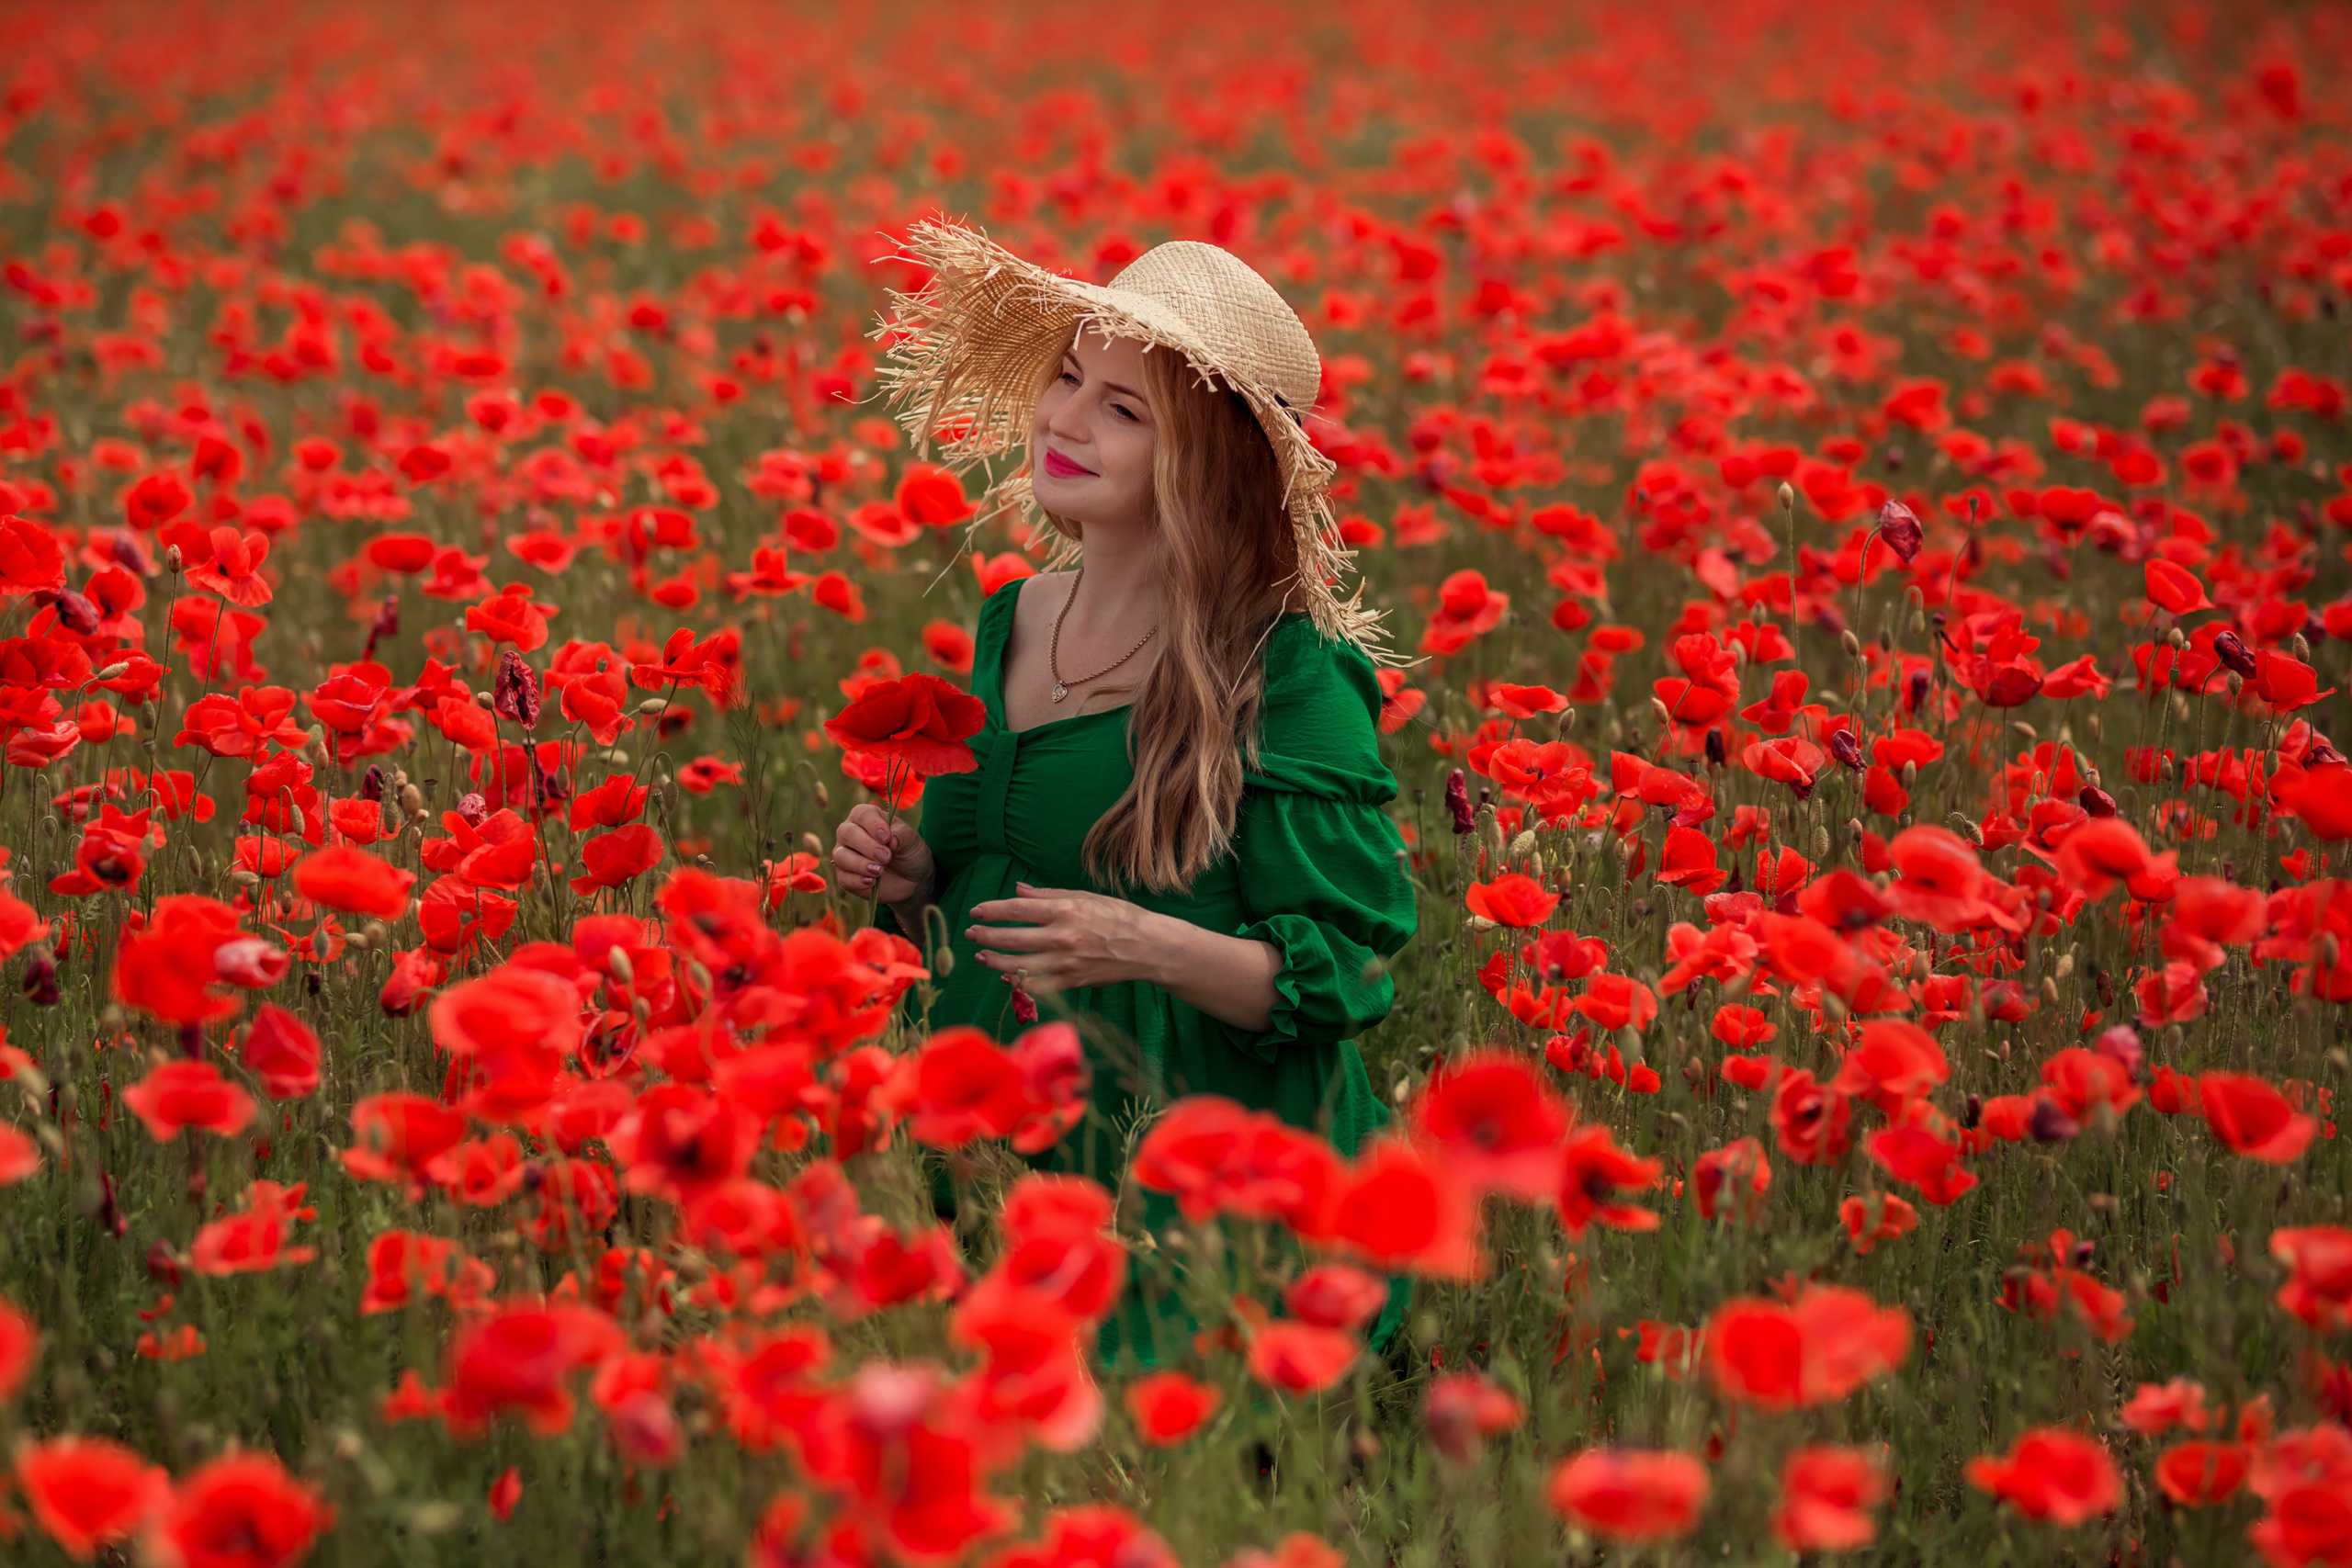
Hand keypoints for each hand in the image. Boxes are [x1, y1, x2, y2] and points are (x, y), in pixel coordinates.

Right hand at [831, 802, 934, 906]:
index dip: (873, 825)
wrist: (912, 878)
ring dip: (860, 864)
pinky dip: (857, 880)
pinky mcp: (844, 876)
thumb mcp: (912, 840)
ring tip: (880, 871)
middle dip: (867, 846)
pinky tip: (872, 882)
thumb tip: (891, 840)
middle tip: (886, 857)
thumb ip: (901, 836)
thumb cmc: (908, 852)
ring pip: (841, 856)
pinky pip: (842, 878)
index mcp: (866, 817)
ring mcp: (844, 855)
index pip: (861, 814)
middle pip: (846, 833)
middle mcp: (850, 833)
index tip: (886, 837)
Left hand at [966, 883, 1165, 991]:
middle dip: (985, 936)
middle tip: (970, 934)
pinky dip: (1017, 983)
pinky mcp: (1071, 982)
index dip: (992, 910)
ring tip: (981, 957)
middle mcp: (1062, 937)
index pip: (1017, 910)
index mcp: (1065, 911)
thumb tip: (1018, 889)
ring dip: (994, 962)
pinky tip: (1006, 977)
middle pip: (1011, 939)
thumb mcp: (1085, 897)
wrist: (1147, 947)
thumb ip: (1049, 895)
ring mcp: (1065, 963)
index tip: (976, 911)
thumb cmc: (1118, 916)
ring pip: (1018, 966)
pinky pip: (1036, 986)